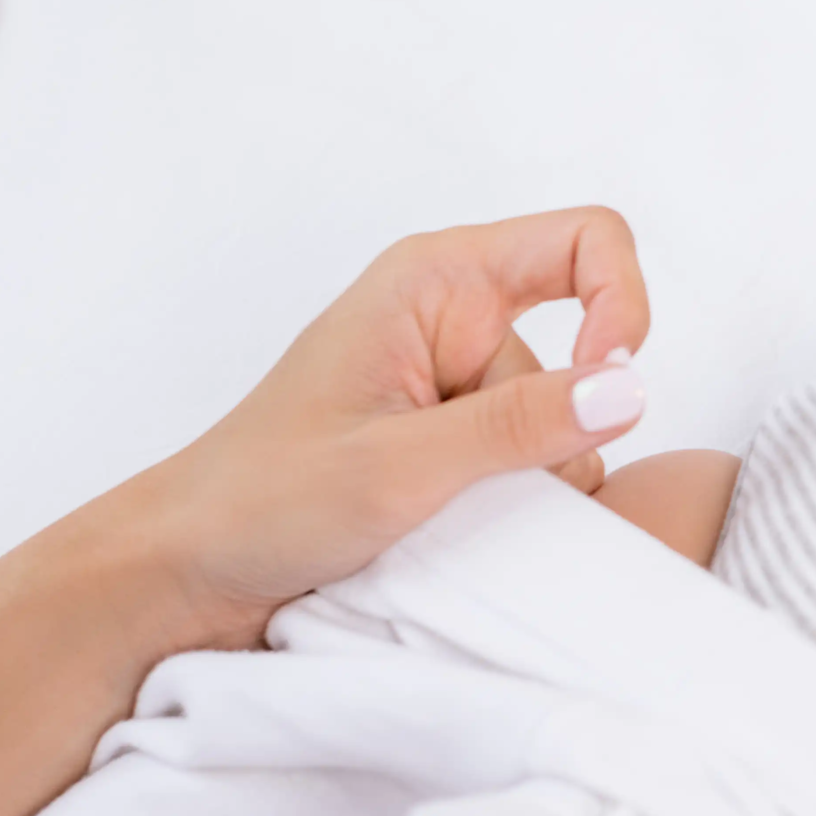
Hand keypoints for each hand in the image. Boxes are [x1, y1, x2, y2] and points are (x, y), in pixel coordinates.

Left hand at [136, 207, 653, 644]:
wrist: (186, 575)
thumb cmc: (259, 501)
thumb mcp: (398, 466)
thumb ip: (520, 425)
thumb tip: (629, 387)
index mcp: (434, 281)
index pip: (586, 241)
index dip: (622, 303)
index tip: (608, 386)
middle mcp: (456, 323)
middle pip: (582, 362)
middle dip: (555, 437)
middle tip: (474, 494)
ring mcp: (460, 392)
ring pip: (566, 433)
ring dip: (530, 490)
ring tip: (439, 526)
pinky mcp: (458, 451)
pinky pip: (537, 474)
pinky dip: (515, 515)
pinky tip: (445, 542)